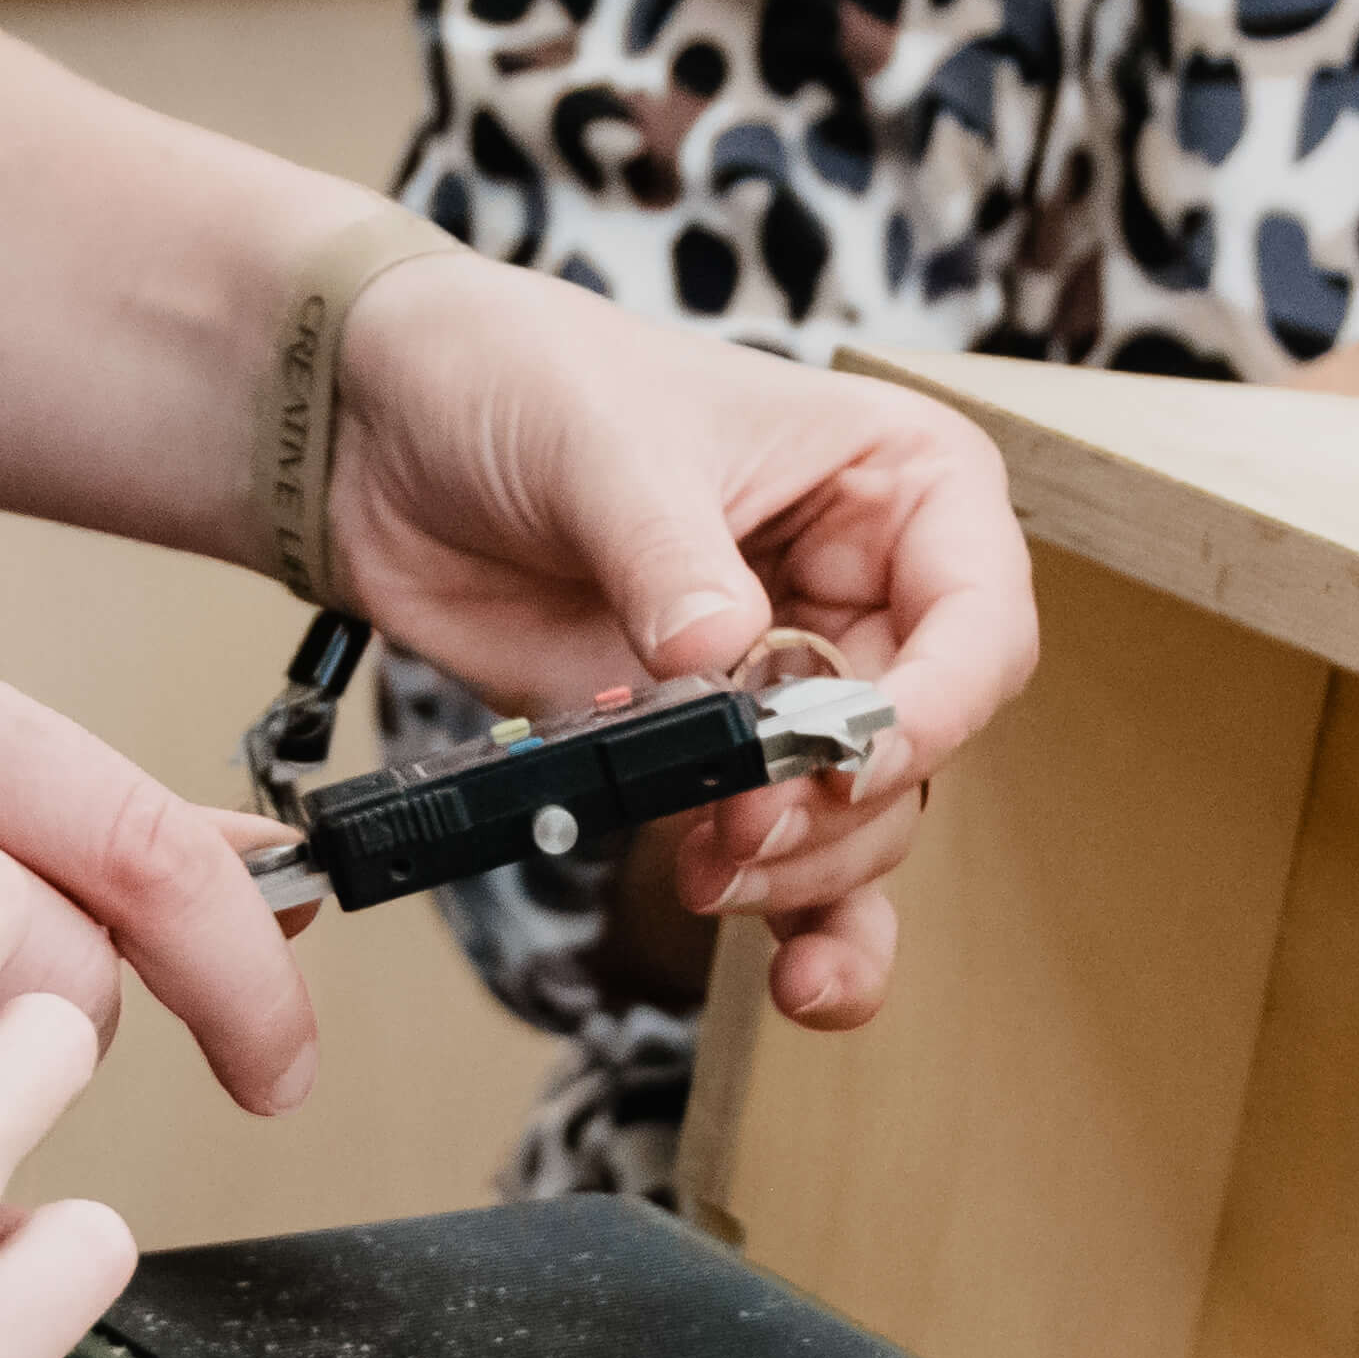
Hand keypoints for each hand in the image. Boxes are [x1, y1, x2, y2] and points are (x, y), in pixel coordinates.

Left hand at [323, 258, 1041, 1025]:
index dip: (935, 704)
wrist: (378, 435)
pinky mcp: (708, 753)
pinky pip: (786, 857)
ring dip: (805, 876)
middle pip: (923, 745)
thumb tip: (724, 653)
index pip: (980, 617)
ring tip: (710, 878)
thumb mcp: (602, 440)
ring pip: (863, 821)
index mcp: (897, 481)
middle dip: (840, 809)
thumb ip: (670, 553)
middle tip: (735, 829)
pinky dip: (796, 923)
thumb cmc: (519, 376)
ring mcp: (792, 682)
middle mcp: (870, 592)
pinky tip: (797, 981)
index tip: (853, 758)